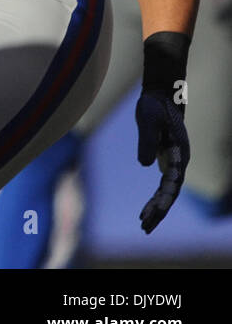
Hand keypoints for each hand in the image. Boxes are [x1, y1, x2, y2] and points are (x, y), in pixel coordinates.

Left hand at [136, 32, 191, 232]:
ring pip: (167, 192)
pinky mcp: (167, 160)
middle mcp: (180, 162)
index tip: (152, 213)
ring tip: (143, 224)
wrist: (162, 95)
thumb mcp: (148, 120)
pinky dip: (155, 198)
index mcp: (180, 155)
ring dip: (157, 209)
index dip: (162, 202)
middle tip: (144, 228)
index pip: (172, 185)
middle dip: (159, 212)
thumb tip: (146, 167)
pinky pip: (162, 185)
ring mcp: (175, 163)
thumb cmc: (155, 106)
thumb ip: (147, 141)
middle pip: (170, 193)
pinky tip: (146, 209)